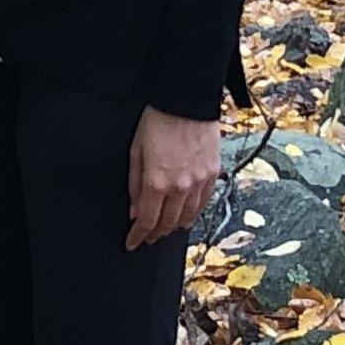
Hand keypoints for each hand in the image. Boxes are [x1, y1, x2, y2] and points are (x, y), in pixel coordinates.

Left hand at [122, 105, 220, 251]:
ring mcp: (199, 181)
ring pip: (188, 217)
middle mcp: (181, 187)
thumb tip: (135, 210)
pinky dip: (194, 214)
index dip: (137, 236)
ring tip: (165, 229)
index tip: (132, 243)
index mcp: (157, 182)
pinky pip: (204, 203)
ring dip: (174, 227)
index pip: (146, 221)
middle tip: (147, 237)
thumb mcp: (136, 152)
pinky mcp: (212, 173)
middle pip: (167, 223)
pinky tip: (187, 216)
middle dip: (155, 234)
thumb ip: (134, 185)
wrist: (187, 101)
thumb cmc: (158, 121)